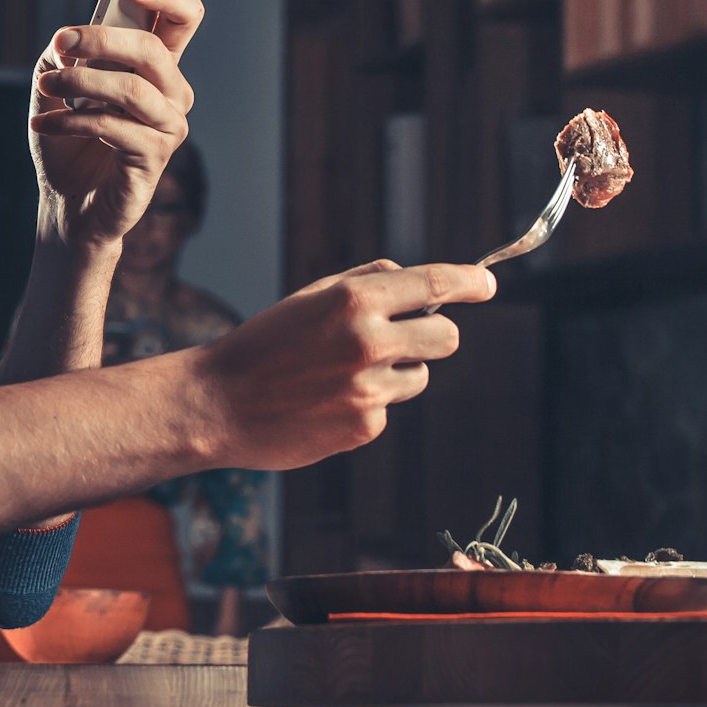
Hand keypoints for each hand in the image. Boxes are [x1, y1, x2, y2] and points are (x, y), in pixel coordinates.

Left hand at [27, 0, 203, 249]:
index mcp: (157, 67)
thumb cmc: (68, 142)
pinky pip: (113, 128)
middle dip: (102, 40)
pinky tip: (44, 124)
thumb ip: (65, 55)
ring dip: (80, 83)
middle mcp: (172, 94)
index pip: (183, 19)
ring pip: (132, 89)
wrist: (66, 204)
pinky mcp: (153, 159)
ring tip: (46, 86)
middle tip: (61, 41)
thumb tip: (68, 42)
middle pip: (154, 50)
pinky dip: (71, 121)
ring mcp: (168, 128)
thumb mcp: (56, 86)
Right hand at [191, 259, 496, 469]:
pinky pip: (389, 407)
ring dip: (396, 372)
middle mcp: (368, 341)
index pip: (432, 284)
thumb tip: (411, 281)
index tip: (487, 284)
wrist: (219, 403)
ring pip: (419, 376)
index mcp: (353, 300)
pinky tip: (327, 402)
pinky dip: (368, 403)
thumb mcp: (309, 298)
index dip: (468, 282)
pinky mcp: (365, 425)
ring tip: (342, 374)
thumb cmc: (263, 344)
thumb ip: (363, 284)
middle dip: (434, 335)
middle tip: (406, 338)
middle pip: (446, 337)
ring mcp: (369, 388)